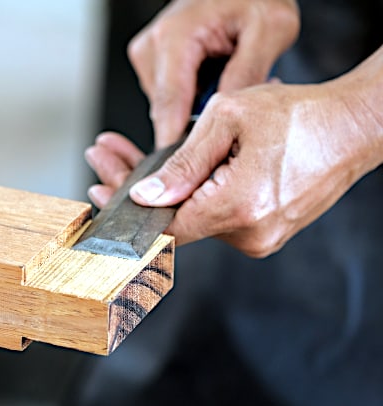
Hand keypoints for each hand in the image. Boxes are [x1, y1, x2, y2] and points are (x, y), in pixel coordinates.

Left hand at [91, 56, 382, 257]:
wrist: (356, 127)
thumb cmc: (301, 115)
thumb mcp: (228, 119)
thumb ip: (182, 162)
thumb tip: (146, 196)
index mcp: (237, 207)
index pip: (163, 226)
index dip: (125, 209)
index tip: (100, 187)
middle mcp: (250, 234)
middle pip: (173, 220)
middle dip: (137, 187)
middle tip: (110, 157)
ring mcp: (260, 238)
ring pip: (194, 217)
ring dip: (165, 189)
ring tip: (141, 154)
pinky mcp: (265, 232)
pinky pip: (216, 216)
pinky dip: (194, 194)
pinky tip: (180, 168)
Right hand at [128, 0, 298, 146]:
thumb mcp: (268, 31)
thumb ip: (245, 76)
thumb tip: (223, 124)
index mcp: (175, 38)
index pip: (170, 107)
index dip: (178, 147)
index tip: (188, 178)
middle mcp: (152, 48)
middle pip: (167, 112)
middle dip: (197, 124)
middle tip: (234, 122)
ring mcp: (147, 56)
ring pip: (168, 108)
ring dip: (196, 110)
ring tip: (227, 88)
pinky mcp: (150, 62)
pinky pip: (169, 97)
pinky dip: (192, 98)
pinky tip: (213, 82)